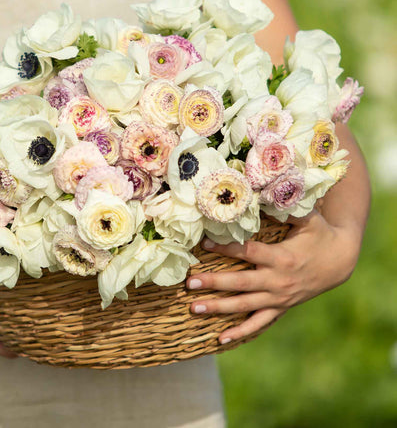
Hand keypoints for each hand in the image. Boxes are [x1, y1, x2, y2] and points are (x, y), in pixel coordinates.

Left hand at [187, 210, 361, 344]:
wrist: (340, 262)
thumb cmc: (319, 235)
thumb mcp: (307, 218)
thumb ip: (284, 208)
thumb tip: (260, 191)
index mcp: (282, 257)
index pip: (247, 253)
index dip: (225, 249)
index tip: (204, 245)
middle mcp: (278, 281)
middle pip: (240, 284)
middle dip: (213, 284)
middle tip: (189, 283)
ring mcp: (278, 298)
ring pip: (244, 306)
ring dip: (218, 308)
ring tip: (194, 308)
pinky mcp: (280, 308)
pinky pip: (258, 324)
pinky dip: (240, 332)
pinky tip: (220, 339)